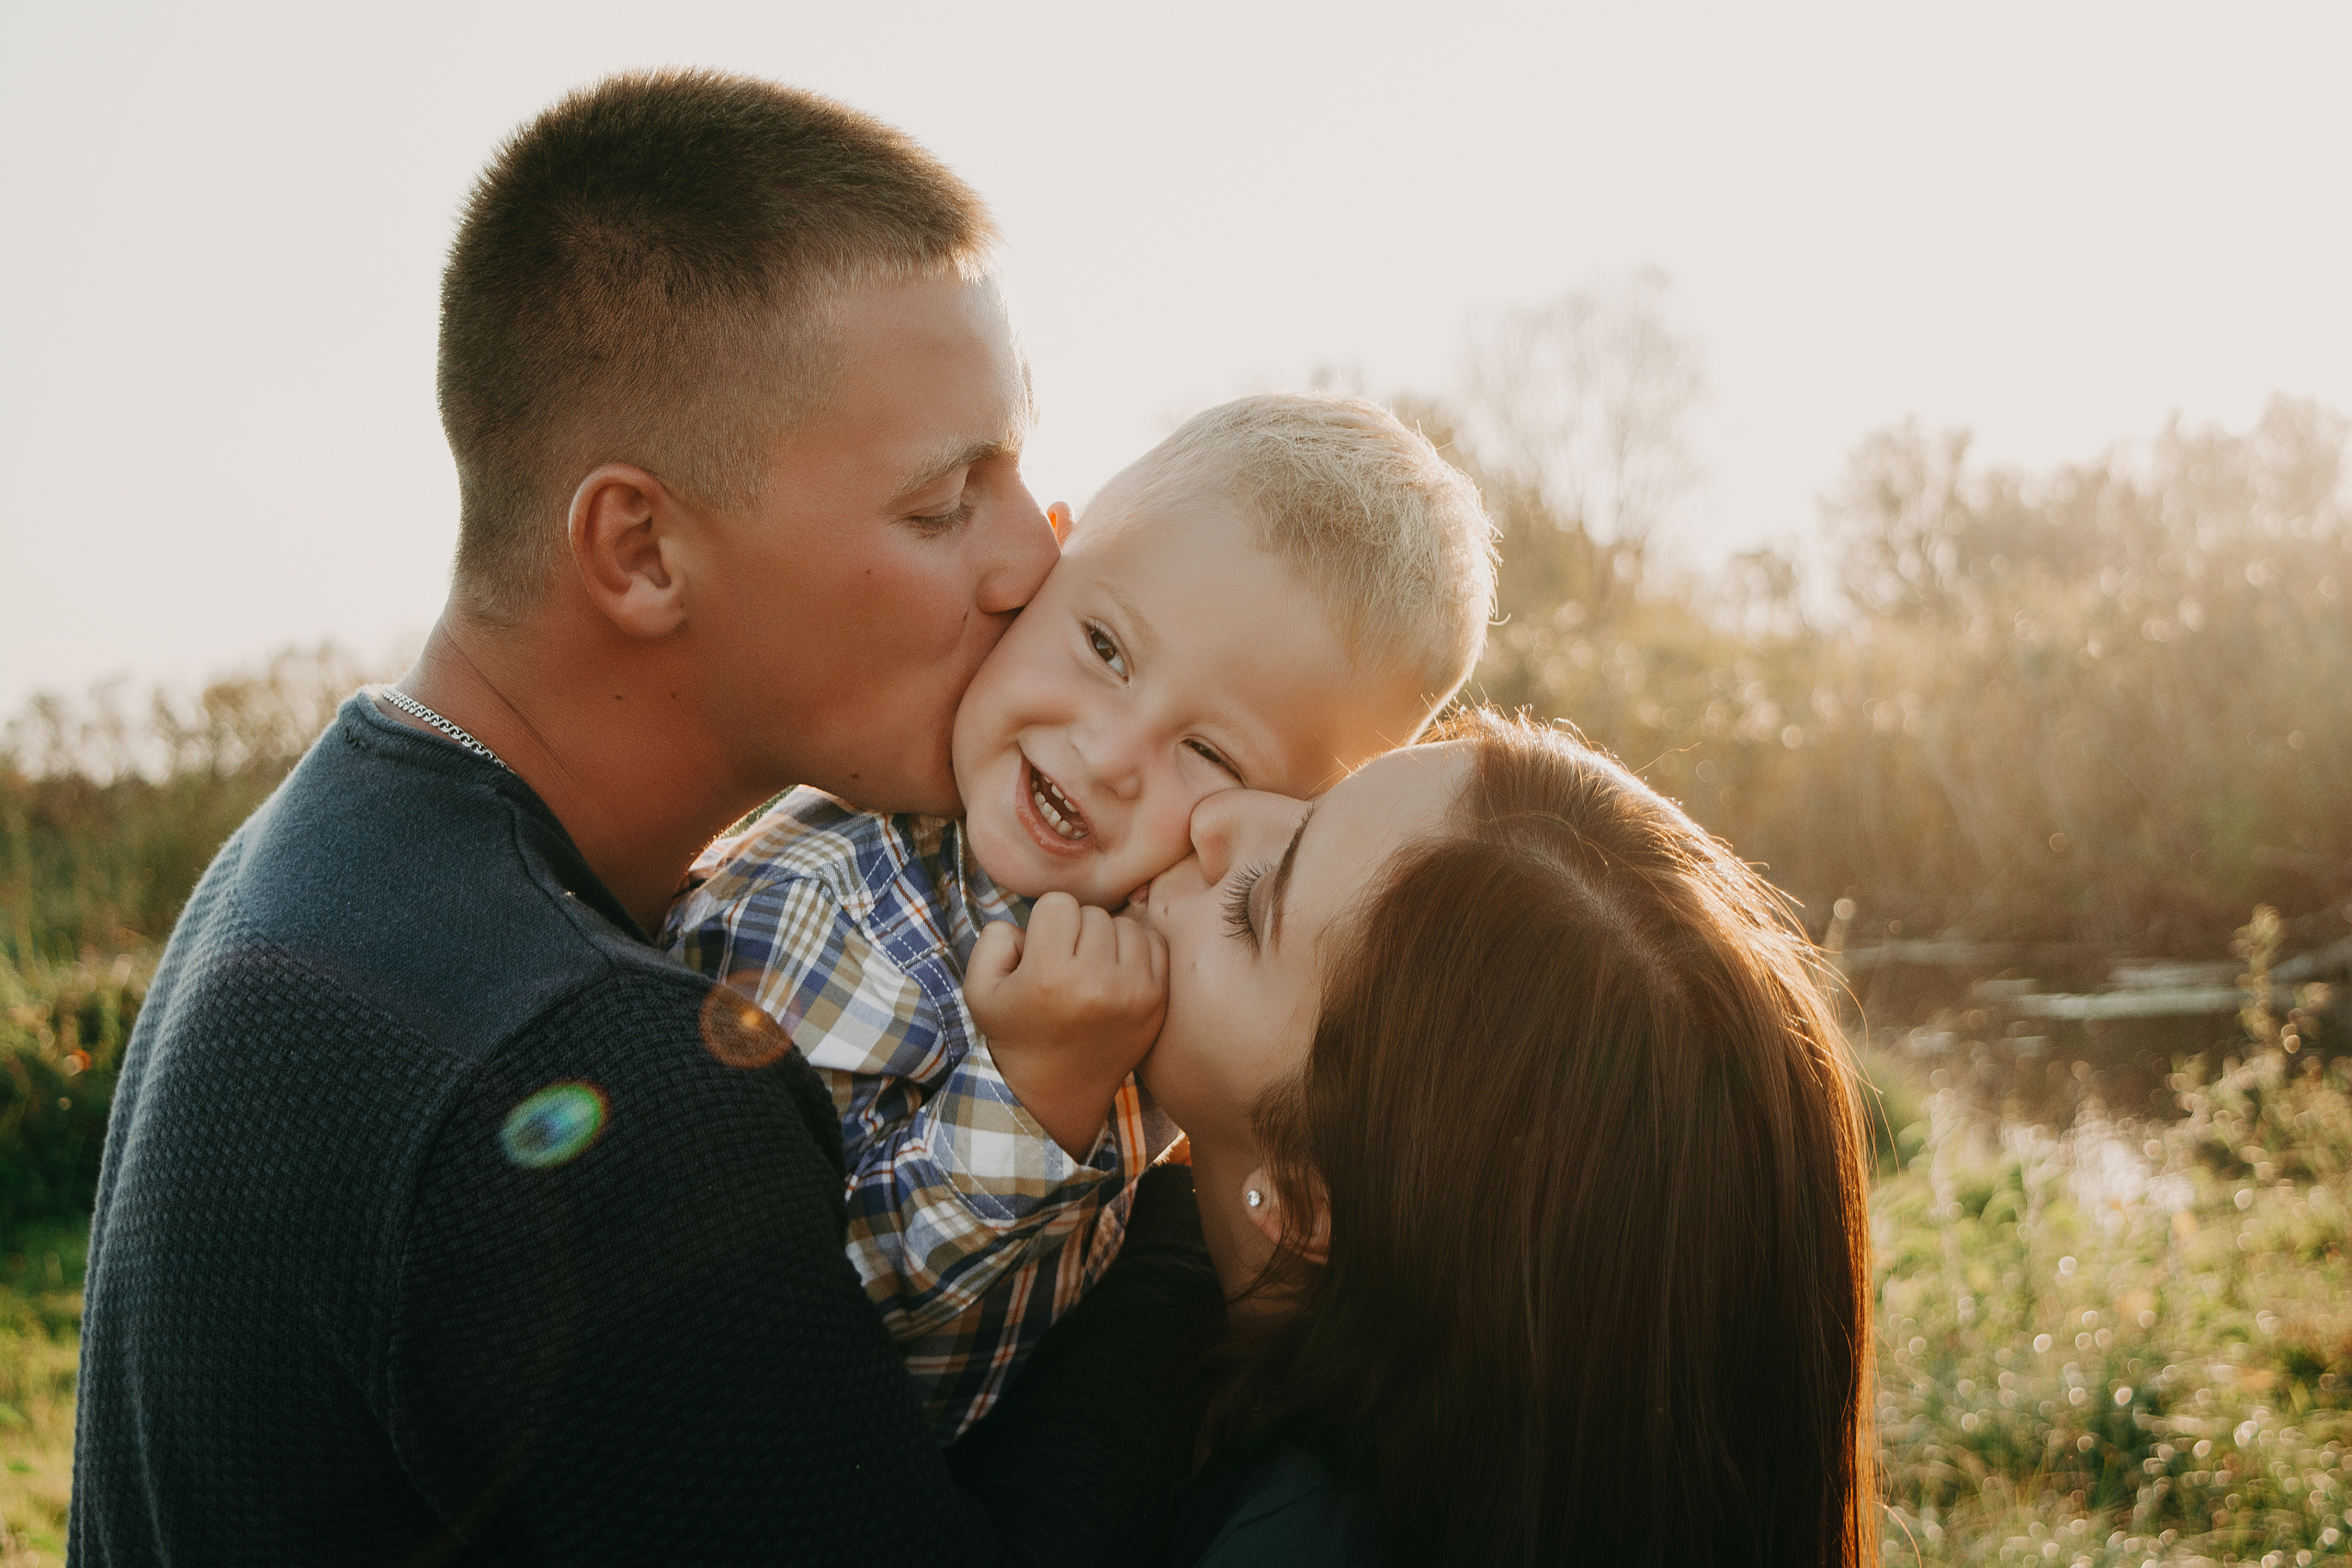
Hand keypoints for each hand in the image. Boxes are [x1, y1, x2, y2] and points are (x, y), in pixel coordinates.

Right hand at [968, 892, 1166, 1157]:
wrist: (1059, 1091)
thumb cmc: (1016, 1034)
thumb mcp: (979, 990)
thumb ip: (994, 939)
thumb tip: (1029, 922)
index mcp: (1049, 976)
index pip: (1059, 903)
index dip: (1045, 922)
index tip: (1041, 950)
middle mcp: (1096, 982)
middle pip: (1094, 913)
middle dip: (1077, 931)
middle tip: (1065, 963)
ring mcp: (1134, 992)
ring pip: (1126, 925)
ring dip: (1108, 938)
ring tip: (1090, 968)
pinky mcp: (1158, 1001)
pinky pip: (1155, 945)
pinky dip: (1136, 952)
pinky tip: (1115, 973)